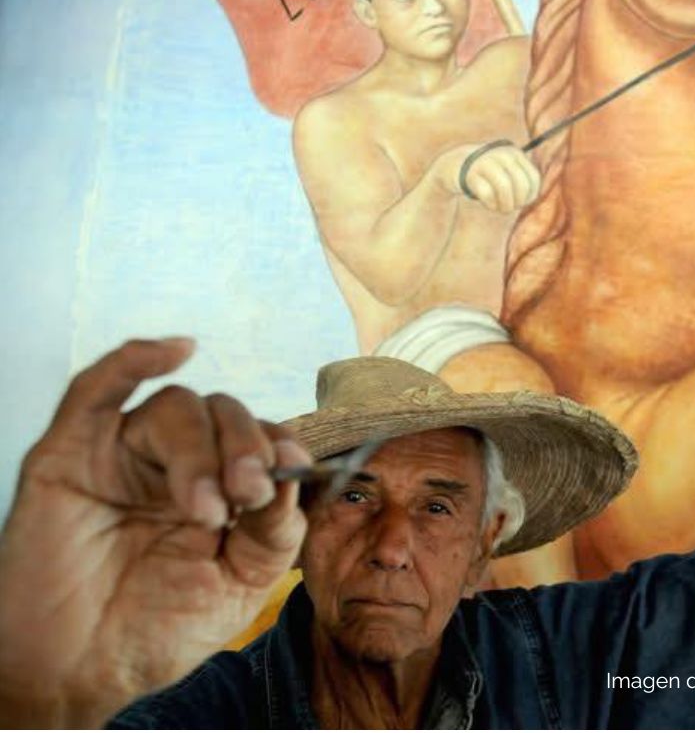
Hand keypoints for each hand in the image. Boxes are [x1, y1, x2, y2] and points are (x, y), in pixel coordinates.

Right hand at [0, 338, 309, 726]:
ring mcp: (124, 454)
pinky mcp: (70, 455)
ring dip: (202, 449)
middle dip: (247, 448)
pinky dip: (136, 360)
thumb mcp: (241, 584)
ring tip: (206, 509)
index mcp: (224, 487)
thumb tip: (294, 471)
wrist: (81, 672)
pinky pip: (97, 389)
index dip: (283, 449)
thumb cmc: (158, 628)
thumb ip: (275, 529)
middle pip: (225, 414)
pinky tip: (176, 351)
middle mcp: (177, 463)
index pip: (264, 440)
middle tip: (248, 495)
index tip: (294, 474)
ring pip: (175, 408)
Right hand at [440, 142, 541, 212]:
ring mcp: (485, 161)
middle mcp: (502, 154)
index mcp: (514, 153)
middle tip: (509, 208)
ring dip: (505, 205)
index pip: (533, 179)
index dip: (530, 196)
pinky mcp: (470, 173)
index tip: (521, 202)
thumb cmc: (487, 174)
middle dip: (518, 202)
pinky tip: (488, 204)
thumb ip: (523, 179)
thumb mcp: (507, 170)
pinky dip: (490, 204)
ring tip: (500, 209)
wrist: (454, 165)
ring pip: (505, 188)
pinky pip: (487, 194)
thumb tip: (533, 195)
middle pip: (521, 185)